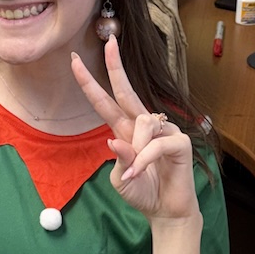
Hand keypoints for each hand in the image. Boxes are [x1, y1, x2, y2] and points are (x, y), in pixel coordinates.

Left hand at [71, 37, 198, 225]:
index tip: (75, 61)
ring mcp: (163, 130)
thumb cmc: (143, 192)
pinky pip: (157, 143)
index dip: (90, 82)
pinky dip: (145, 161)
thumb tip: (114, 140)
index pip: (105, 102)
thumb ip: (118, 159)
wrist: (165, 212)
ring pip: (143, 123)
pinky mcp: (179, 141)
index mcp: (125, 130)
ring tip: (135, 173)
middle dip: (116, 66)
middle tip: (109, 42)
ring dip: (136, 150)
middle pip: (126, 90)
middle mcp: (144, 125)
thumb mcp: (120, 179)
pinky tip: (140, 174)